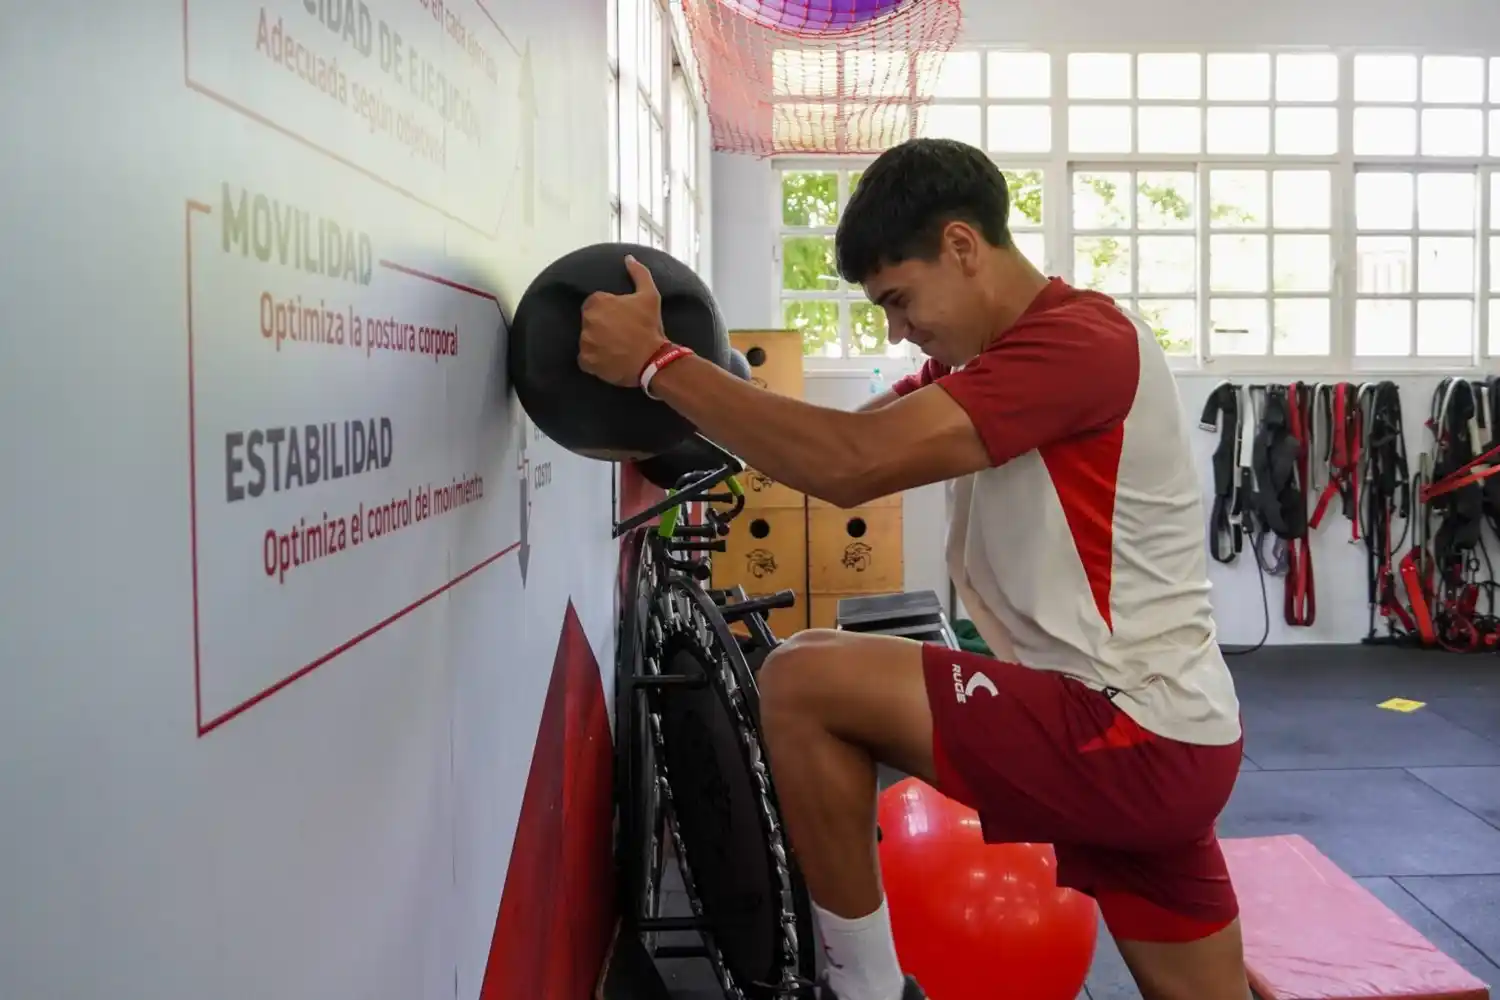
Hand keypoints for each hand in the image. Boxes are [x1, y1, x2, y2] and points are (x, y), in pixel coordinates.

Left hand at [579, 255, 669, 387]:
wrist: (653, 359)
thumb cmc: (650, 326)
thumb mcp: (649, 295)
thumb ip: (638, 273)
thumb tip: (629, 258)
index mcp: (597, 302)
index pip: (595, 303)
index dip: (609, 311)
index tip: (621, 318)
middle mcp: (588, 320)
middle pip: (590, 321)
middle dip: (602, 325)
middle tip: (619, 333)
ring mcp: (585, 342)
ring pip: (587, 339)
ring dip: (597, 342)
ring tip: (615, 347)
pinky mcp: (586, 361)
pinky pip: (585, 359)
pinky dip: (594, 359)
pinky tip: (609, 359)